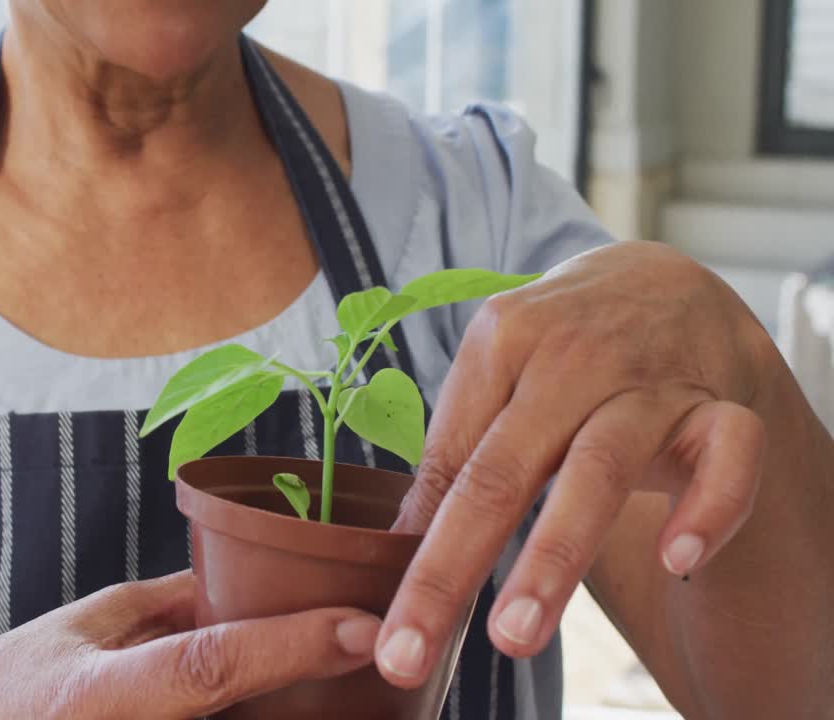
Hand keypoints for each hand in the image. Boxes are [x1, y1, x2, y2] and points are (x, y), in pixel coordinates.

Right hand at [0, 571, 380, 717]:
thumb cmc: (10, 690)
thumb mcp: (83, 629)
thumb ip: (167, 608)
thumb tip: (246, 588)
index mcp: (100, 696)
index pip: (210, 666)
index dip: (291, 644)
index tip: (363, 625)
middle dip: (322, 705)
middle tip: (390, 666)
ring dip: (302, 715)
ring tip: (350, 679)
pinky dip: (263, 719)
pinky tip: (293, 701)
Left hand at [375, 241, 769, 685]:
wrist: (664, 282)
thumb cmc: (559, 348)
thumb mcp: (497, 378)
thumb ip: (457, 453)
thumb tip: (400, 542)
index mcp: (500, 342)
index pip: (449, 463)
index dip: (415, 552)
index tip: (388, 628)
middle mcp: (569, 357)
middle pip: (504, 469)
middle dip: (455, 564)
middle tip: (416, 648)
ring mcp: (648, 380)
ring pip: (601, 465)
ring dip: (554, 553)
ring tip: (515, 634)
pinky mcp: (720, 405)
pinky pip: (727, 452)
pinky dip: (708, 505)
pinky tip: (678, 560)